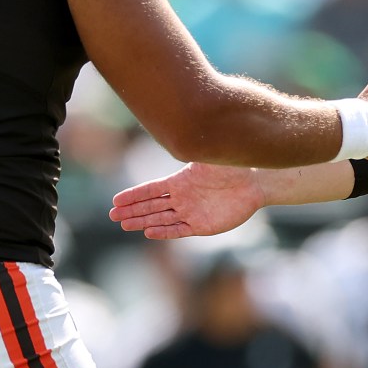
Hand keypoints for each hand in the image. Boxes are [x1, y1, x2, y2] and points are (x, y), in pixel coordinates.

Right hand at [110, 162, 266, 240]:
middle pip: (151, 206)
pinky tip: (149, 232)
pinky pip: (179, 230)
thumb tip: (179, 135)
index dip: (133, 195)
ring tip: (125, 225)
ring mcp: (191, 212)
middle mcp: (182, 198)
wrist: (254, 184)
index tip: (116, 200)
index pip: (151, 189)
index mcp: (180, 181)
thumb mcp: (209, 157)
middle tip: (113, 216)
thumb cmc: (233, 167)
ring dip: (143, 221)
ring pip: (160, 218)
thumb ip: (193, 150)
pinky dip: (164, 231)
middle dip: (132, 210)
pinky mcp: (202, 225)